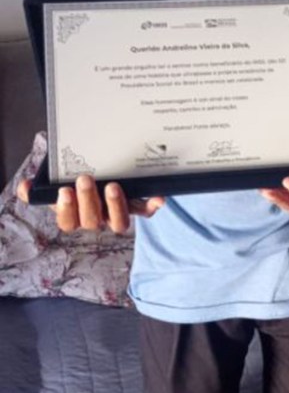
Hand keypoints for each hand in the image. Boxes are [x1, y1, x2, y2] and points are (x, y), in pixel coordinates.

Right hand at [17, 174, 164, 233]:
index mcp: (75, 214)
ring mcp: (117, 214)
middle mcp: (96, 218)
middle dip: (88, 201)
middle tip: (85, 179)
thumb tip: (26, 187)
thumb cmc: (75, 177)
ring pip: (118, 223)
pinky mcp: (138, 207)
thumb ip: (40, 186)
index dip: (66, 209)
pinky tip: (158, 197)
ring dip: (115, 207)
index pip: (68, 222)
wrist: (102, 169)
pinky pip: (146, 211)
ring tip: (112, 186)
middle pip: (92, 222)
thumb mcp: (55, 179)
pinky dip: (152, 206)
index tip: (64, 190)